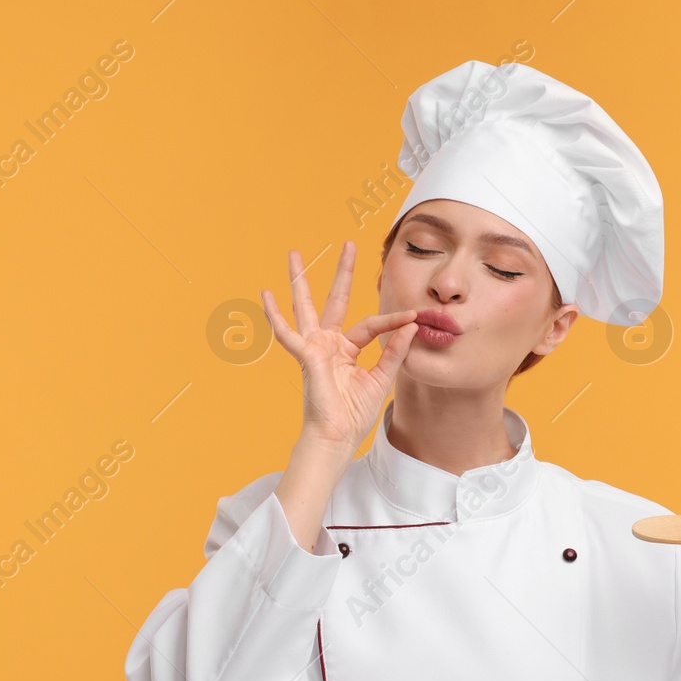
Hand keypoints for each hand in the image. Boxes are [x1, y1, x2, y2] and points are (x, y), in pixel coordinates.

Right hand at [261, 241, 419, 459]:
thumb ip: (395, 352)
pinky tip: (266, 296)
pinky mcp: (305, 356)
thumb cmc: (354, 414)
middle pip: (335, 300)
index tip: (415, 315)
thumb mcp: (381, 379)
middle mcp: (328, 343)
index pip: (372, 324)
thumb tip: (411, 326)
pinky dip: (275, 316)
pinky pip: (287, 334)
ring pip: (305, 307)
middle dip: (342, 272)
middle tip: (348, 243)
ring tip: (293, 254)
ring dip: (299, 280)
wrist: (337, 437)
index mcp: (347, 349)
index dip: (393, 320)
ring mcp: (314, 348)